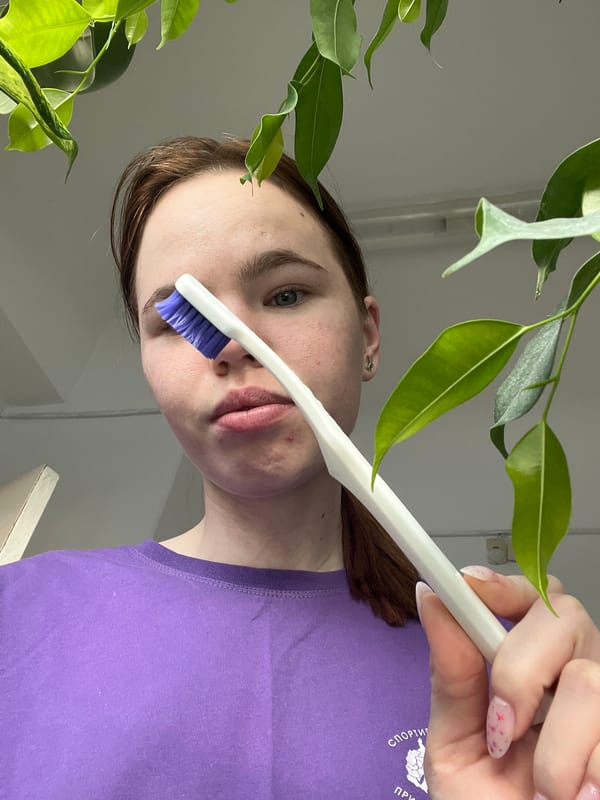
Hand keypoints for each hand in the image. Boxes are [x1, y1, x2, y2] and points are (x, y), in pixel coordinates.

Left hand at [417, 567, 599, 798]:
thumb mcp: (457, 748)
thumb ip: (452, 675)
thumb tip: (430, 595)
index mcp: (526, 672)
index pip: (530, 598)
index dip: (503, 583)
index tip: (468, 587)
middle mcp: (573, 680)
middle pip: (565, 617)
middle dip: (521, 668)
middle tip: (501, 726)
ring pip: (591, 679)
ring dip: (556, 745)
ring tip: (542, 792)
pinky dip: (589, 769)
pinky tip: (578, 799)